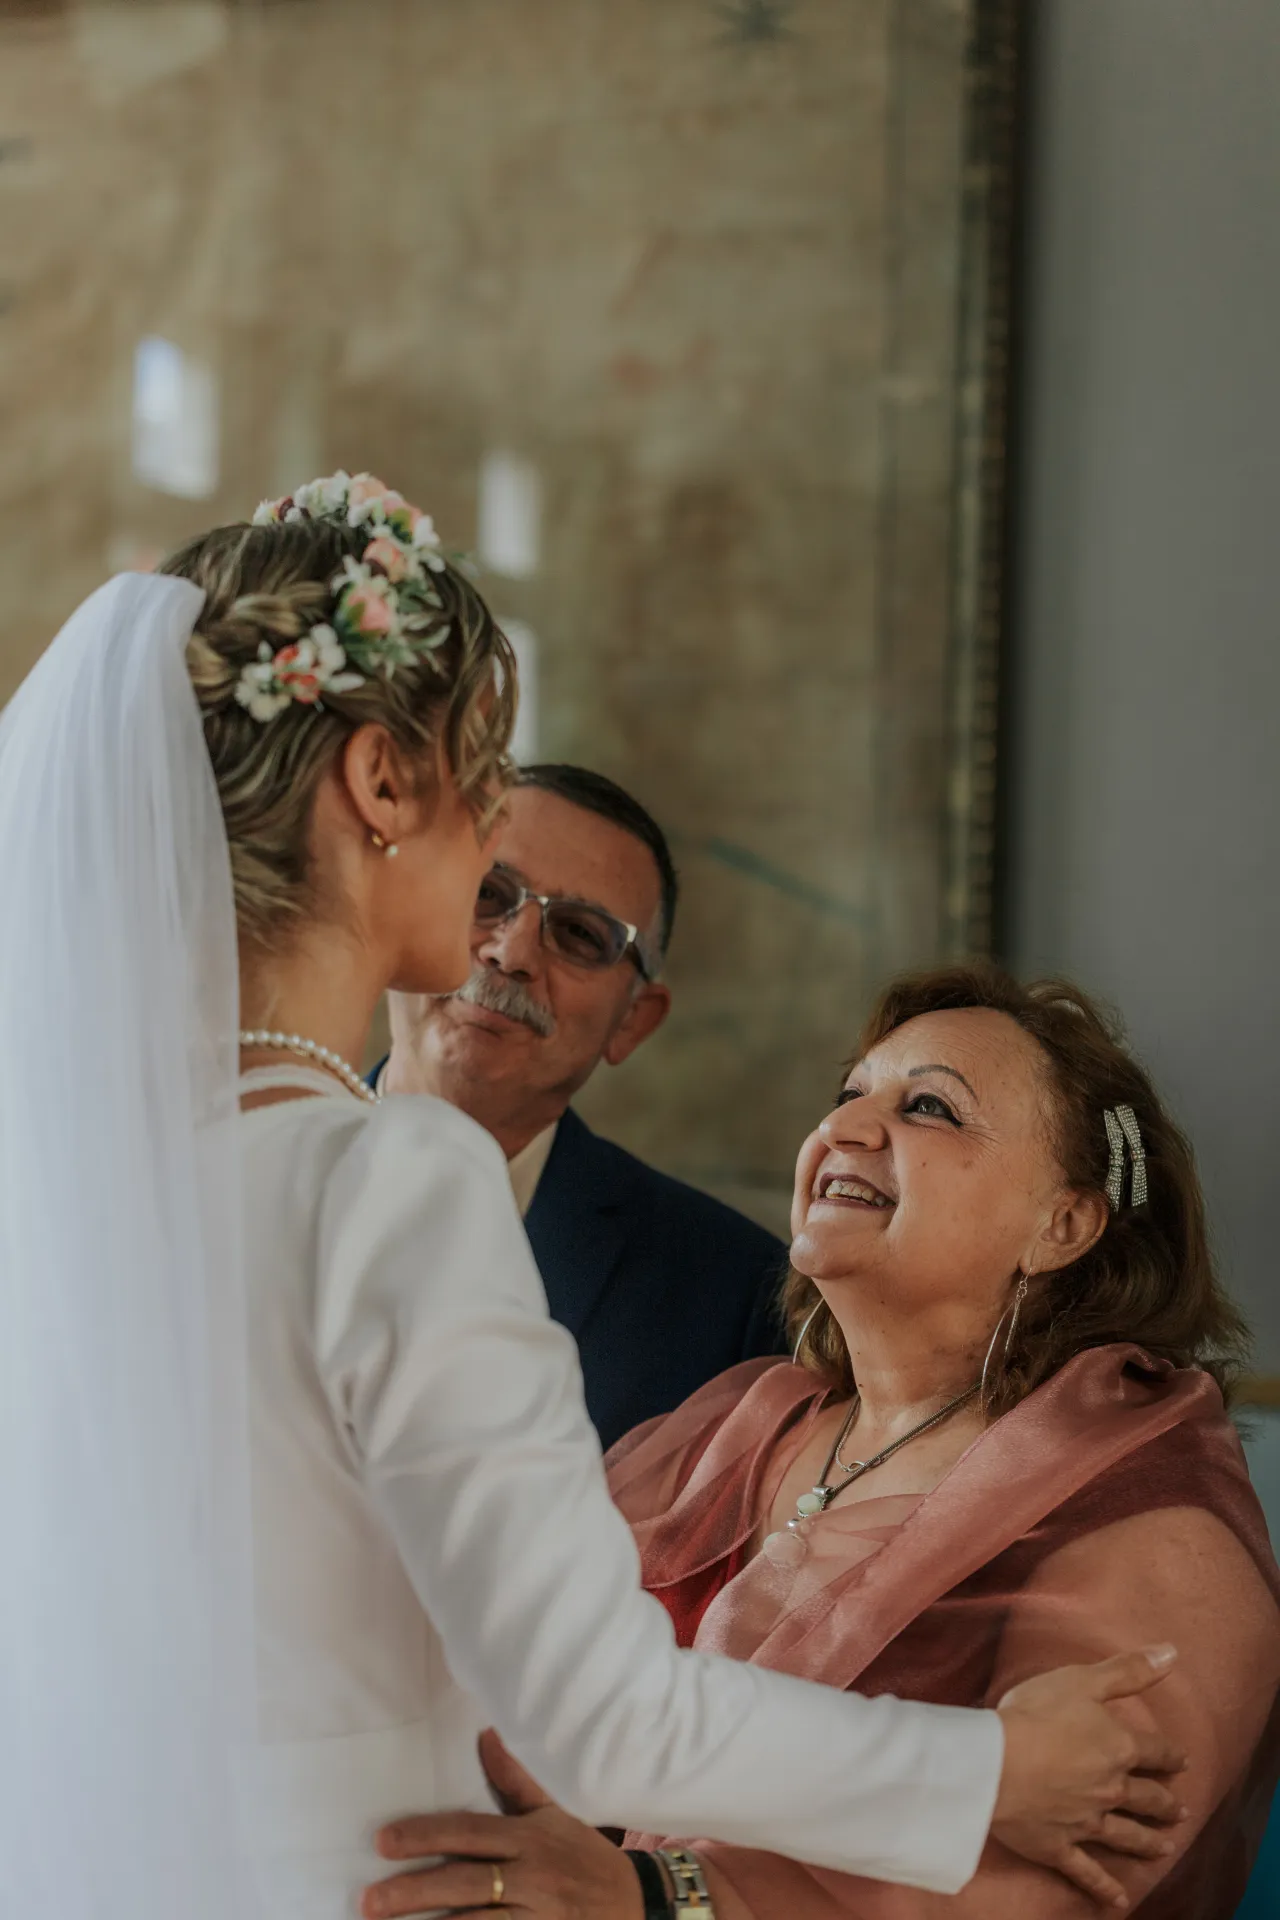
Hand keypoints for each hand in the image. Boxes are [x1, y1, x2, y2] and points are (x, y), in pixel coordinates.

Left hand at [362, 1729, 642, 1918]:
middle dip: (414, 1892)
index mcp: (529, 1837)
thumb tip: (486, 1733)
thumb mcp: (554, 1814)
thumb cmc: (584, 1856)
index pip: (469, 1832)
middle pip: (464, 1883)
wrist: (633, 1905)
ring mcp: (535, 1916)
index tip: (383, 1840)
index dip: (426, 1835)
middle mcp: (530, 1876)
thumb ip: (516, 1780)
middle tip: (369, 1900)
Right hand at [993, 1644, 1189, 1911]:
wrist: (996, 1764)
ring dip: (1148, 1842)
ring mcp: (1087, 1822)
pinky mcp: (1060, 1846)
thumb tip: (1172, 1653)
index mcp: (1117, 1747)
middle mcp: (1110, 1788)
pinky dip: (1104, 1887)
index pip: (1154, 1751)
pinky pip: (1087, 1871)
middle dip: (1164, 1803)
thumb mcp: (1082, 1679)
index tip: (1181, 1761)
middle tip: (1180, 1810)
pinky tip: (1118, 1900)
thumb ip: (1128, 1670)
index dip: (1170, 1755)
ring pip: (1126, 1835)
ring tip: (1165, 1848)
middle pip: (1145, 1798)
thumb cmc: (1036, 1714)